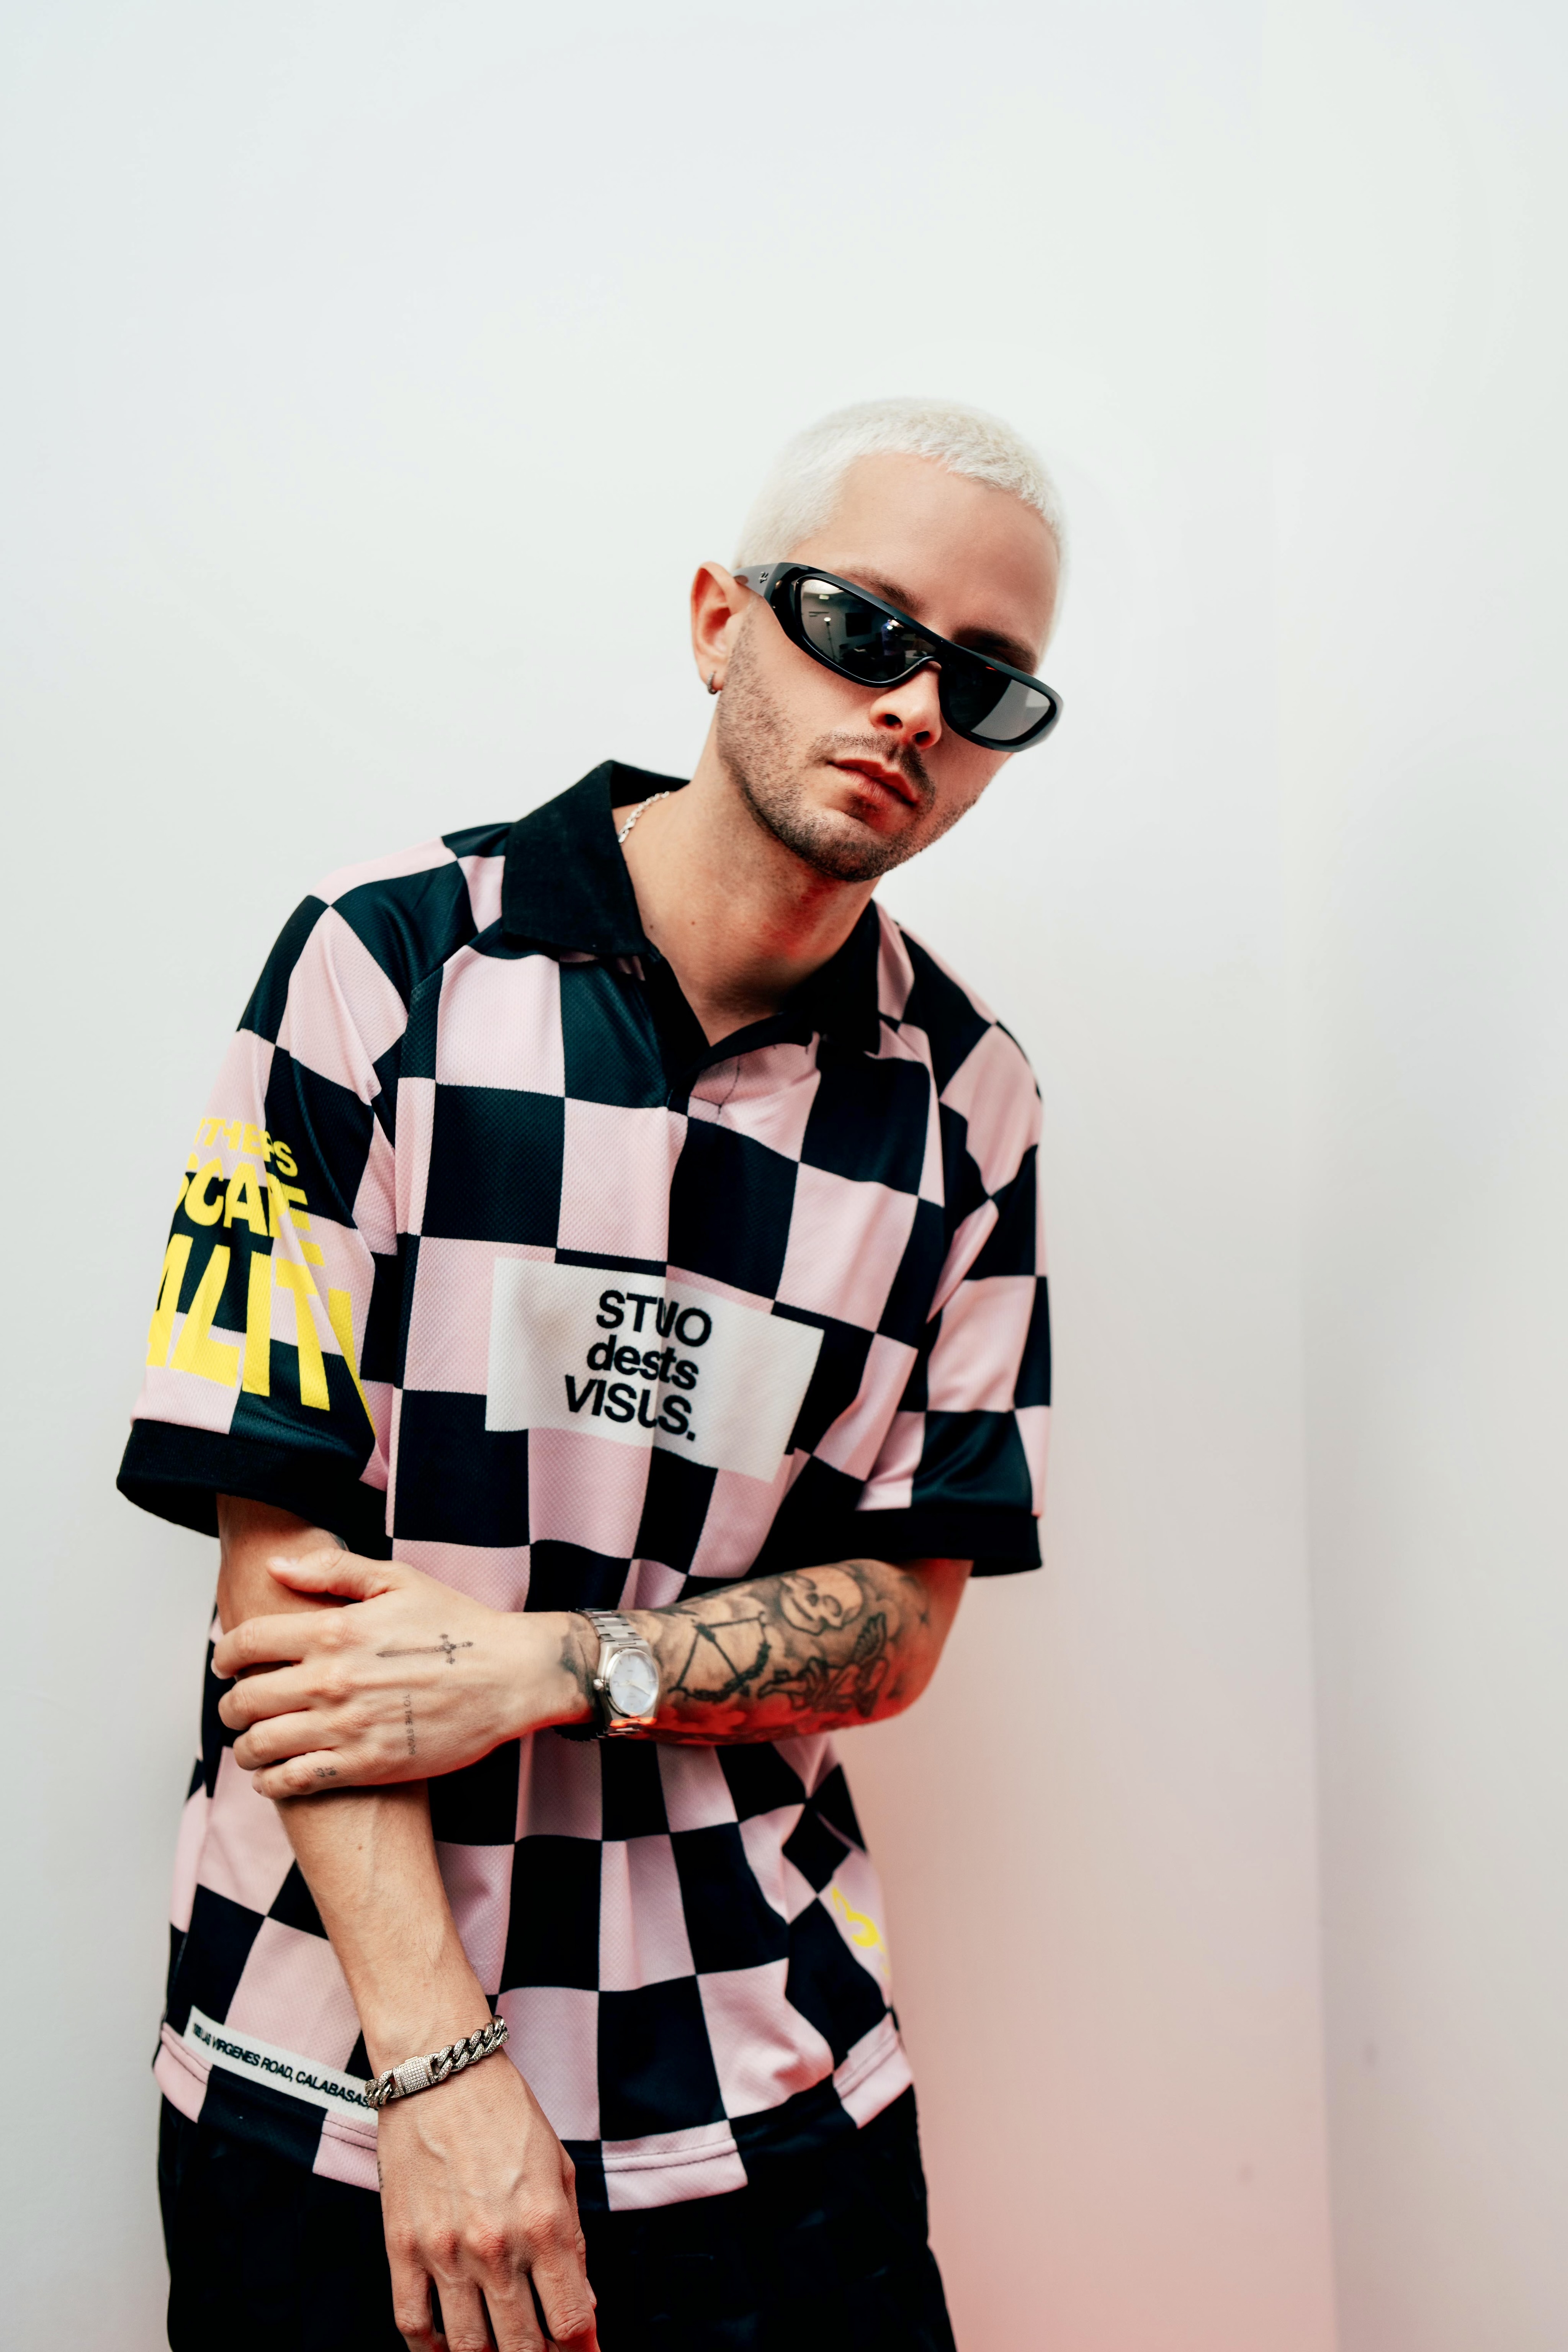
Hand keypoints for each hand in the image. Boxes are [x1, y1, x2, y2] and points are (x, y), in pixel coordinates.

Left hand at [214, 1548, 589, 1795]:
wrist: (509, 1677)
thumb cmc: (457, 1626)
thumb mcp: (398, 1580)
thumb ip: (333, 1570)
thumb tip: (277, 1565)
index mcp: (334, 1630)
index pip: (248, 1642)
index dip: (225, 1653)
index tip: (225, 1662)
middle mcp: (331, 1680)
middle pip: (245, 1699)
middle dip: (230, 1705)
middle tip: (236, 1706)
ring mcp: (346, 1727)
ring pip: (261, 1745)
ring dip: (245, 1746)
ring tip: (250, 1743)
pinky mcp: (365, 1764)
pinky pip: (294, 1782)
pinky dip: (271, 1782)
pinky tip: (273, 1775)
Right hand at [378, 2034, 597, 2351]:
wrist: (441, 2071)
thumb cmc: (503, 2112)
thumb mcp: (559, 2170)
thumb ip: (574, 2244)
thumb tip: (584, 2307)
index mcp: (543, 2224)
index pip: (570, 2322)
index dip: (582, 2350)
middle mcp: (495, 2246)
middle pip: (522, 2347)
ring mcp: (445, 2251)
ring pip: (468, 2347)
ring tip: (499, 2351)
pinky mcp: (401, 2247)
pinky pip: (413, 2324)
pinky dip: (431, 2349)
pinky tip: (448, 2346)